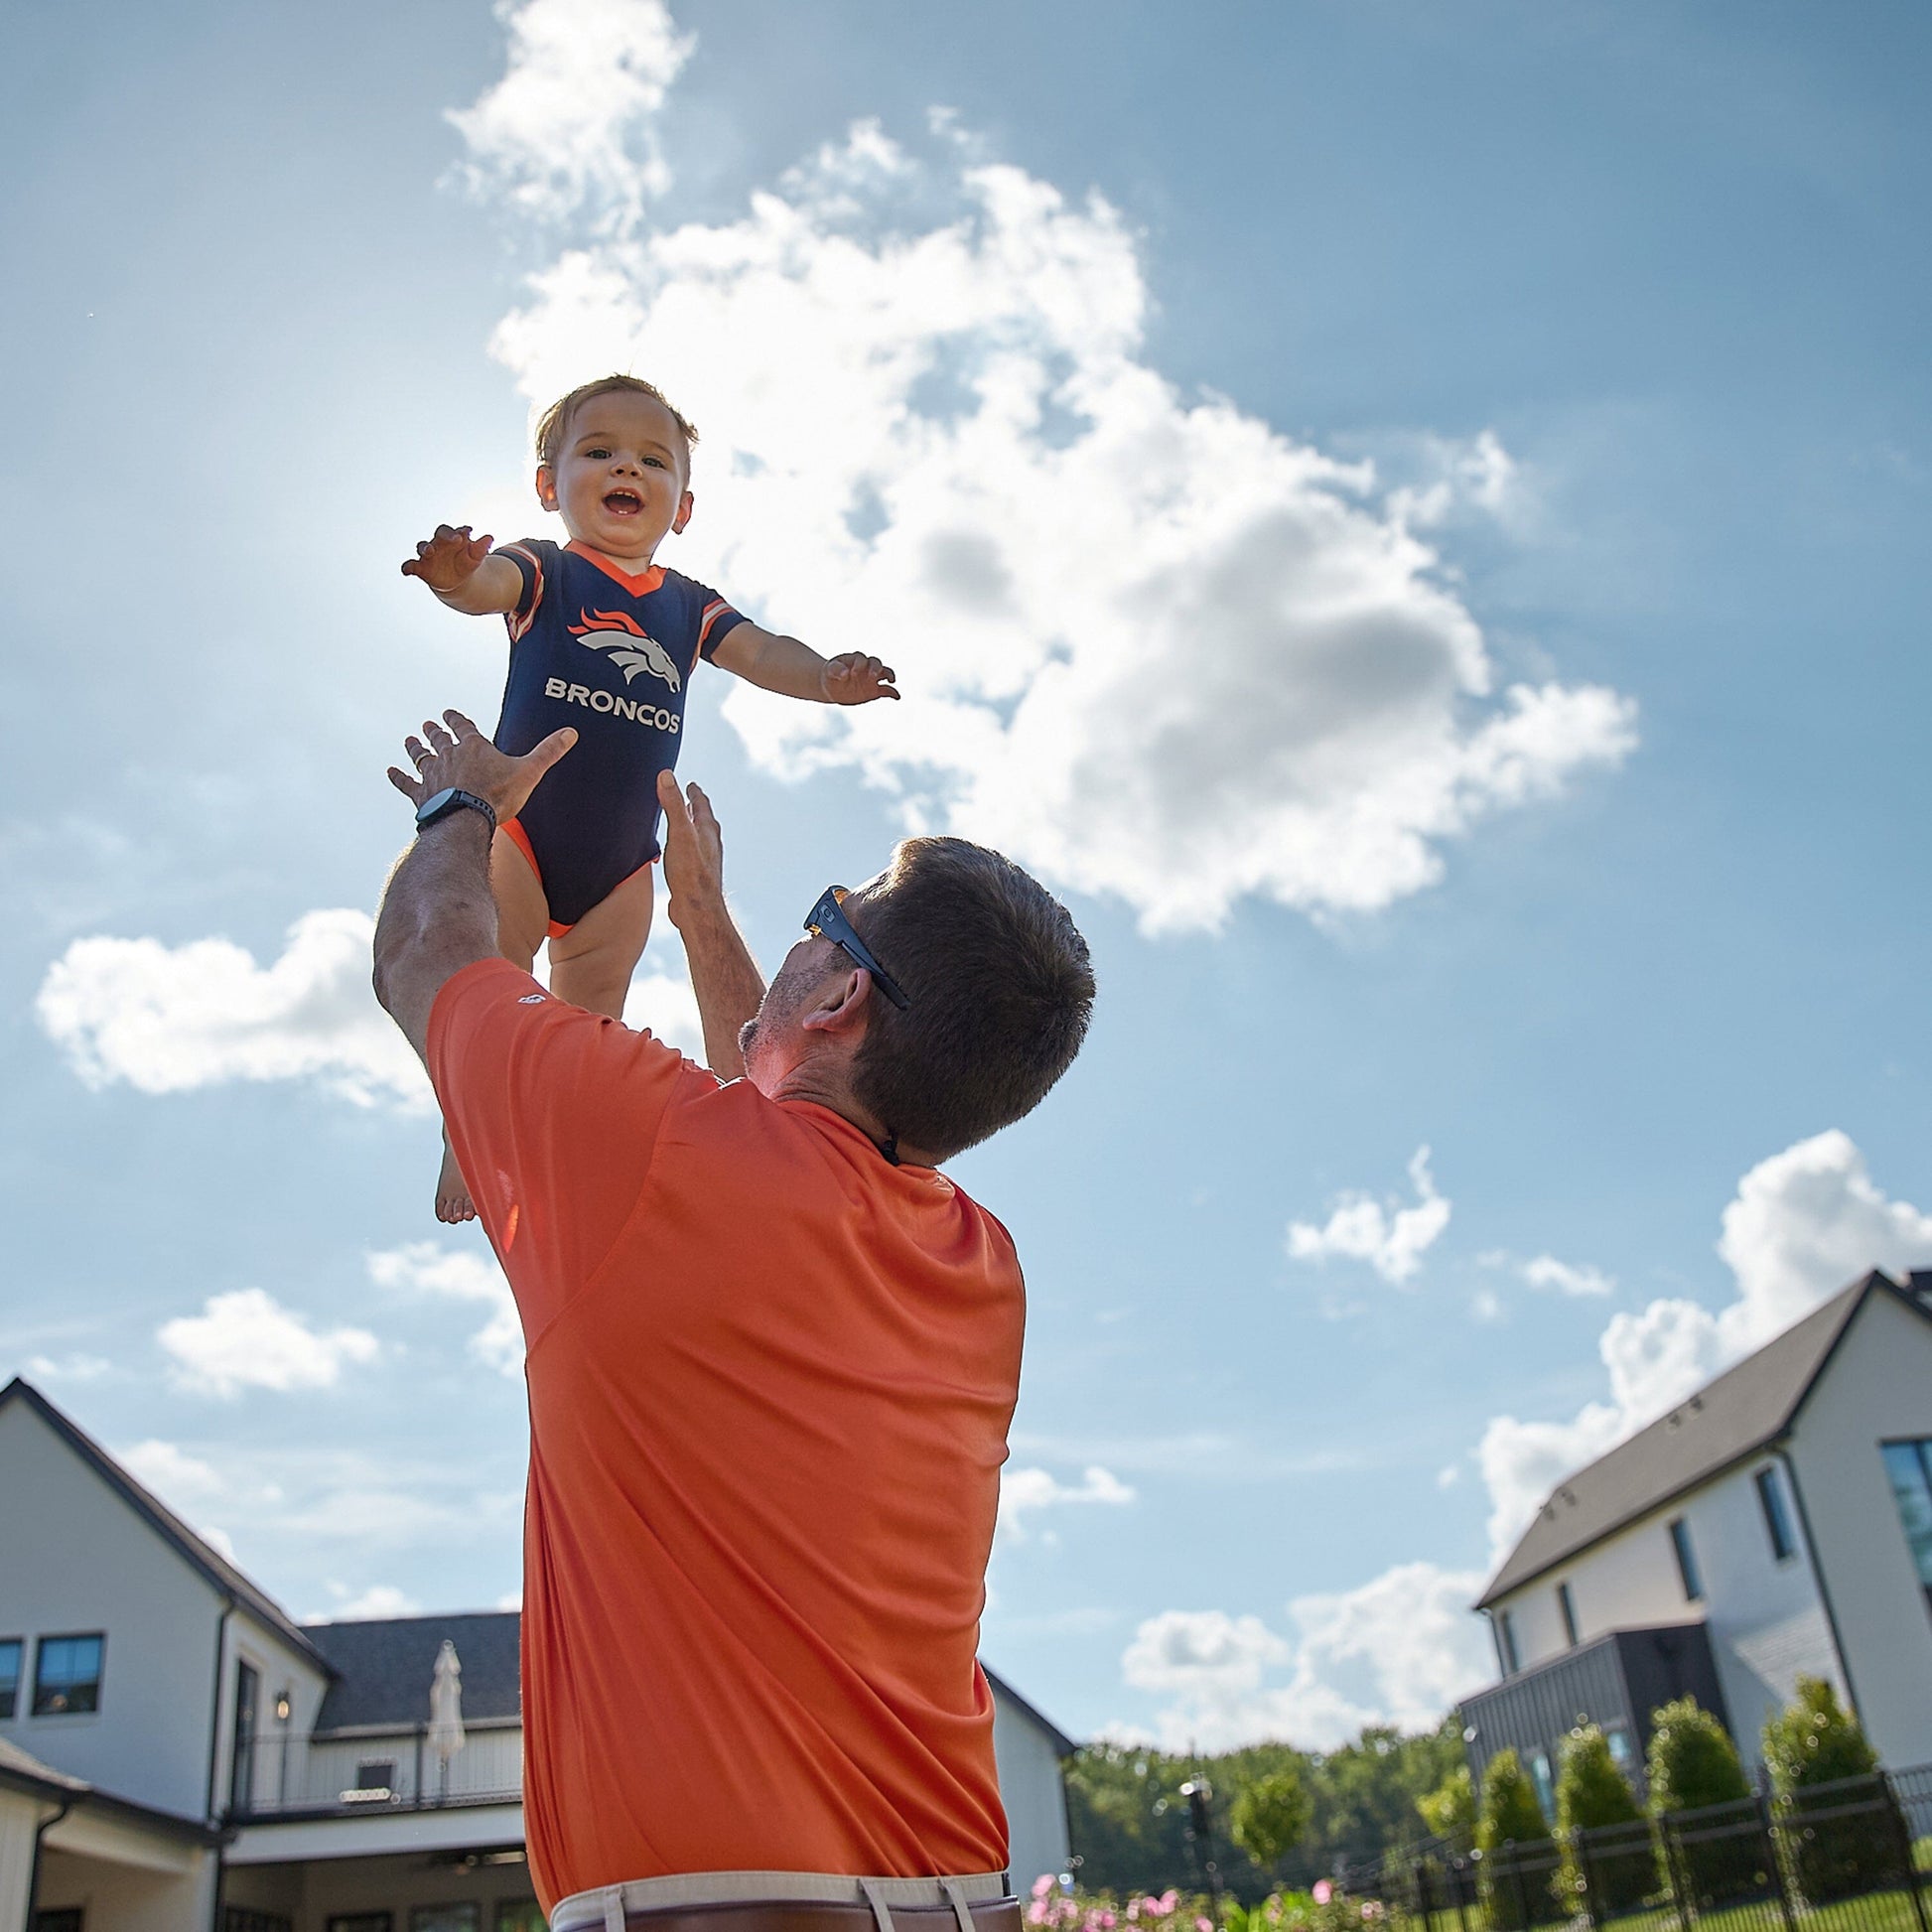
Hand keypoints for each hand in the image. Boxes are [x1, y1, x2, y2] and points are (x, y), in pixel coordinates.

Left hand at [387, 710, 576, 824]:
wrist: (465, 819)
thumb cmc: (497, 796)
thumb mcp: (528, 772)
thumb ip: (548, 752)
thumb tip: (570, 733)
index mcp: (474, 747)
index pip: (464, 727)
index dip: (457, 720)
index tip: (449, 713)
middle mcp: (449, 756)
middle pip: (440, 739)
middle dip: (435, 731)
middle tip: (428, 724)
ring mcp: (433, 775)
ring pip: (421, 757)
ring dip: (415, 747)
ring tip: (410, 740)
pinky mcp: (421, 794)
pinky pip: (406, 783)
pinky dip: (398, 777)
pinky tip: (390, 771)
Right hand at [402, 524, 493, 594]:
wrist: (457, 581)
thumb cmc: (466, 564)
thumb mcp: (475, 558)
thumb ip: (481, 548)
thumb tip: (490, 537)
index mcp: (452, 538)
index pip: (454, 531)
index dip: (459, 531)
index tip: (468, 532)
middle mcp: (439, 543)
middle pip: (439, 534)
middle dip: (446, 535)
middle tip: (455, 539)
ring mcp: (429, 555)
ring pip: (422, 547)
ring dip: (425, 547)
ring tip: (429, 551)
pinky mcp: (421, 568)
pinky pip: (411, 565)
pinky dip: (407, 567)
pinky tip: (406, 571)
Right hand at [657, 769, 725, 929]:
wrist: (697, 909)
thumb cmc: (690, 872)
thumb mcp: (679, 832)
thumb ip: (673, 804)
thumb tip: (666, 775)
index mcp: (707, 829)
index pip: (701, 803)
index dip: (694, 792)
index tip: (690, 784)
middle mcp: (709, 843)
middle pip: (702, 820)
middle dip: (694, 808)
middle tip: (688, 799)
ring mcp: (704, 860)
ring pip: (697, 837)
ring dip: (690, 827)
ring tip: (682, 823)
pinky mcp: (695, 875)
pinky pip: (689, 853)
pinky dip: (683, 846)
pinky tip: (676, 854)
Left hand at [820, 652, 899, 704]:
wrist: (831, 687)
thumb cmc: (831, 674)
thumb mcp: (829, 670)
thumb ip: (836, 670)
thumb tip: (845, 674)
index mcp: (855, 659)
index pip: (861, 659)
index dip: (859, 665)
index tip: (852, 673)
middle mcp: (866, 667)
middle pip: (876, 663)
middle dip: (876, 668)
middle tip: (872, 676)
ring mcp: (871, 678)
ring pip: (884, 673)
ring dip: (888, 676)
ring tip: (891, 680)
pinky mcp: (874, 691)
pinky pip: (886, 690)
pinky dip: (893, 693)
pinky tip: (897, 697)